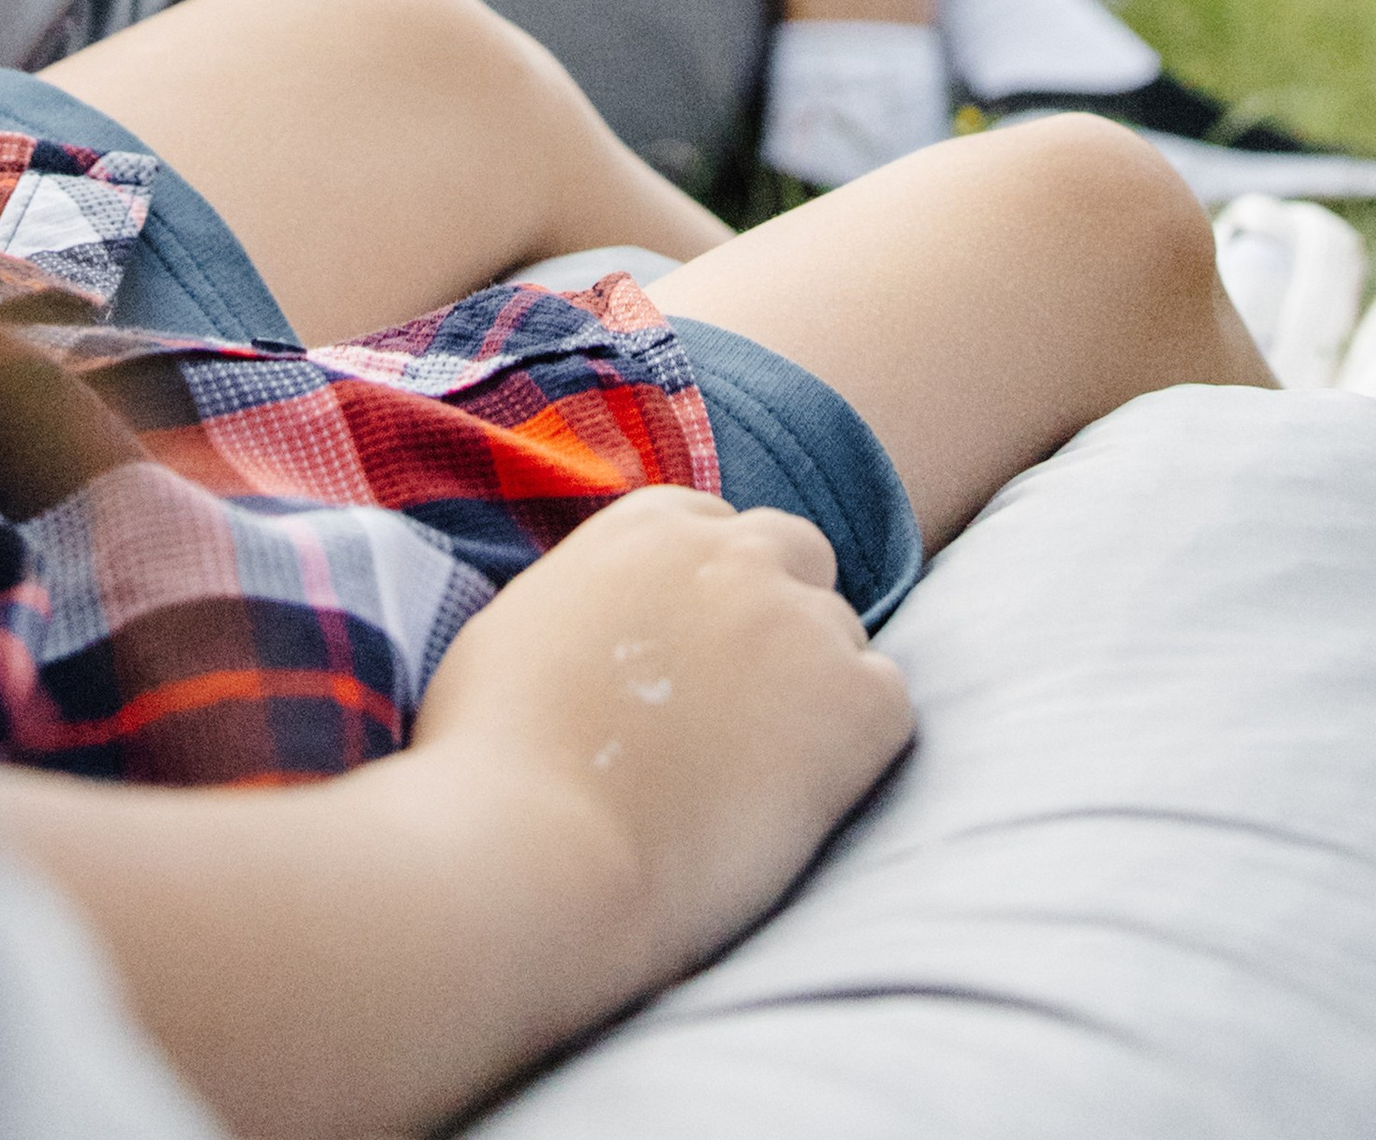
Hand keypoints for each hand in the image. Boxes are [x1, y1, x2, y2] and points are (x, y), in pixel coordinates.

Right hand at [412, 486, 912, 1003]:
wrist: (529, 850)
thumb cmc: (489, 765)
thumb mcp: (518, 632)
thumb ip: (587, 601)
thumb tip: (609, 631)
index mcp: (647, 525)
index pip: (714, 527)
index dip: (708, 595)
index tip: (688, 660)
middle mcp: (733, 553)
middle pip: (795, 558)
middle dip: (777, 621)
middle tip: (738, 715)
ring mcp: (798, 621)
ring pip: (842, 636)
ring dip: (812, 693)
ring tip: (751, 785)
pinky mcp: (850, 701)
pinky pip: (887, 703)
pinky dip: (856, 750)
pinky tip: (796, 805)